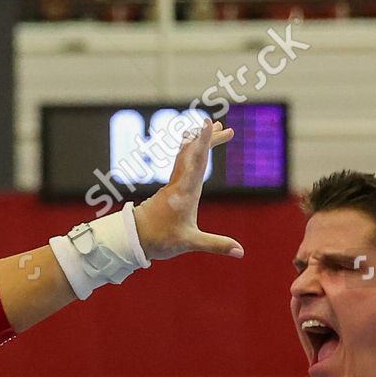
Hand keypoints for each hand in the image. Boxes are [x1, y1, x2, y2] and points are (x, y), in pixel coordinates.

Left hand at [132, 120, 243, 261]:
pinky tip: (196, 147)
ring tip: (215, 128)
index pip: (196, 162)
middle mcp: (179, 184)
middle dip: (207, 138)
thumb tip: (241, 252)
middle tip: (224, 127)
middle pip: (193, 154)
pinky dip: (193, 152)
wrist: (134, 238)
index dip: (202, 143)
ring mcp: (174, 184)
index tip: (206, 124)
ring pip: (188, 156)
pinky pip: (183, 163)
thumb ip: (216, 245)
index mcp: (185, 192)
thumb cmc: (160, 240)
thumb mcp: (190, 243)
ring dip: (200, 142)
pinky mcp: (172, 188)